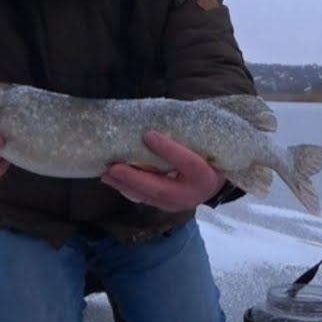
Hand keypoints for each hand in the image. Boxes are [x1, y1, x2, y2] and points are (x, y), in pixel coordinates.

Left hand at [100, 130, 224, 211]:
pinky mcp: (166, 206)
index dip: (169, 149)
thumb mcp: (203, 145)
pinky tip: (112, 179)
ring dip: (124, 185)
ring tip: (106, 173)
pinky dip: (126, 188)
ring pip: (148, 196)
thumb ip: (185, 136)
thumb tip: (158, 115)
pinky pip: (144, 198)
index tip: (149, 134)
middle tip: (113, 167)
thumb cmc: (207, 155)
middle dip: (134, 178)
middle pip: (161, 187)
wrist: (215, 179)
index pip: (189, 163)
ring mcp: (178, 204)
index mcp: (207, 176)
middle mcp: (194, 195)